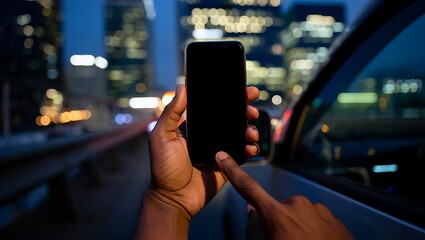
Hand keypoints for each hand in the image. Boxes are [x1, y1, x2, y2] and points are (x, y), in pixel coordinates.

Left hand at [137, 83, 260, 238]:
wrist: (172, 198)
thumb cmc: (163, 167)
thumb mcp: (161, 136)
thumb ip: (171, 113)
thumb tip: (182, 87)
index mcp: (195, 127)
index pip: (215, 108)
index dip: (230, 98)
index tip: (243, 90)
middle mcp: (209, 136)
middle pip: (232, 118)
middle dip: (246, 111)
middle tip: (252, 110)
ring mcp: (220, 150)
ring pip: (240, 134)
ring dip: (251, 129)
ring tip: (251, 132)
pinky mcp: (227, 165)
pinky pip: (243, 154)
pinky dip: (250, 149)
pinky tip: (251, 148)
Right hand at [215, 151, 353, 239]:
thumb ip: (254, 230)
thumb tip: (252, 213)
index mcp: (276, 214)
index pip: (248, 187)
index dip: (232, 171)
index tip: (222, 156)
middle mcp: (297, 205)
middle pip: (278, 209)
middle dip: (279, 222)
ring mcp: (317, 209)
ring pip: (299, 216)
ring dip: (299, 227)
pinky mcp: (333, 217)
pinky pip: (316, 220)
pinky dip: (314, 231)